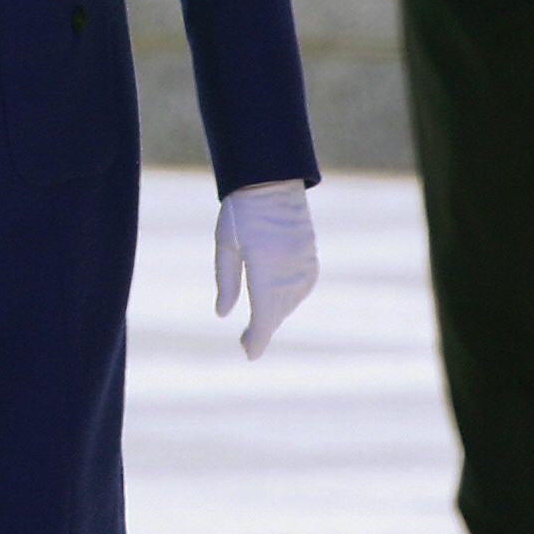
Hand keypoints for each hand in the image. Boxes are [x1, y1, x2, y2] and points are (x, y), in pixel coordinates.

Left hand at [214, 179, 316, 359]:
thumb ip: (225, 281)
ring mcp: (303, 263)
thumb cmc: (241, 211)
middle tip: (247, 344)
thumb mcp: (225, 244)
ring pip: (290, 302)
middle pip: (276, 311)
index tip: (249, 354)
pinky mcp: (311, 257)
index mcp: (264, 266)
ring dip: (276, 314)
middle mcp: (287, 268)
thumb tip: (223, 315)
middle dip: (263, 329)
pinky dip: (289, 299)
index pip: (263, 314)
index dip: (257, 338)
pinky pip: (302, 288)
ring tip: (261, 322)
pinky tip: (279, 301)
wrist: (272, 180)